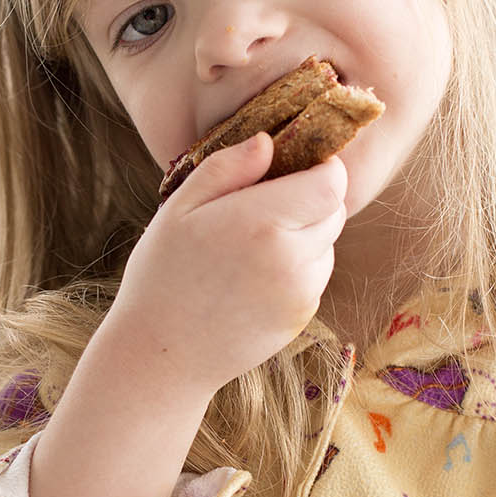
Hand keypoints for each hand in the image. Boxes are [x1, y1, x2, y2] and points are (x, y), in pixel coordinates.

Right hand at [112, 133, 347, 397]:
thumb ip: (227, 168)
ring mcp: (301, 292)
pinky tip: (254, 277)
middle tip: (265, 206)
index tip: (294, 167)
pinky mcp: (302, 317)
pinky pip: (315, 277)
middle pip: (334, 210)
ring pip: (328, 244)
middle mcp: (291, 258)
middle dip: (311, 199)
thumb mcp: (179, 209)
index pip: (331, 182)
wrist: (161, 354)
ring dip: (305, 235)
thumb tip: (268, 142)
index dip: (321, 168)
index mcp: (261, 222)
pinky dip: (297, 269)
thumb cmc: (162, 274)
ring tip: (252, 247)